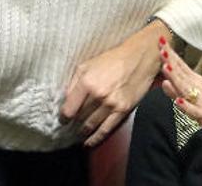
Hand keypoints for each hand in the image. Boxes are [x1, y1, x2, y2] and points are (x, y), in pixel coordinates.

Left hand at [60, 21, 168, 146]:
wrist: (138, 58)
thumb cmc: (111, 60)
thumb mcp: (86, 65)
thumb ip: (74, 83)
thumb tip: (65, 100)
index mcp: (86, 82)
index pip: (69, 108)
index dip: (63, 117)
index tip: (62, 120)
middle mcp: (98, 95)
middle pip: (80, 117)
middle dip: (73, 123)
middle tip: (69, 127)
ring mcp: (111, 104)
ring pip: (91, 124)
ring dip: (83, 131)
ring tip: (78, 133)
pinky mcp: (123, 110)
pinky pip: (106, 128)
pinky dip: (96, 137)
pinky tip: (89, 142)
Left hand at [158, 38, 201, 144]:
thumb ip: (186, 89)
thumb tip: (165, 81)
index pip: (183, 67)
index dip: (172, 56)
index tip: (161, 42)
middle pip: (183, 75)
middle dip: (170, 61)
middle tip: (161, 47)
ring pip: (187, 90)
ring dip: (176, 79)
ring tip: (166, 67)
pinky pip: (196, 112)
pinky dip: (187, 107)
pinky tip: (179, 101)